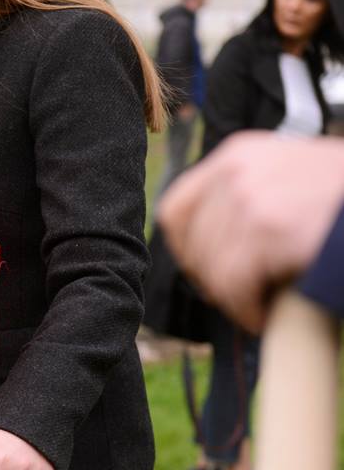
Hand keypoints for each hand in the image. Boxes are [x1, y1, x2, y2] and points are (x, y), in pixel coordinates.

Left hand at [158, 133, 343, 333]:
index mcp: (239, 154)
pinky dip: (247, 310)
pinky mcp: (269, 228)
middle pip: (191, 244)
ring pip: (213, 269)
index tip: (206, 273)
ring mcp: (251, 197)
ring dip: (234, 299)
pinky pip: (235, 285)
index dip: (186, 249)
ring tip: (260, 308)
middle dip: (212, 280)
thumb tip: (210, 243)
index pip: (176, 208)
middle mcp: (237, 170)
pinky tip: (265, 315)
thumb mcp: (292, 175)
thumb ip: (251, 194)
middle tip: (241, 298)